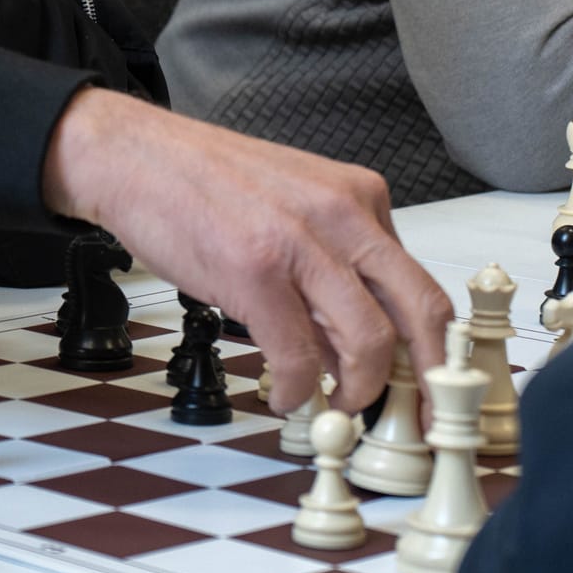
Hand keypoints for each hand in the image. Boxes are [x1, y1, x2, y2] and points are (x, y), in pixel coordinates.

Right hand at [42, 88, 452, 414]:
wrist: (136, 156)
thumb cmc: (206, 182)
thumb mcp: (293, 208)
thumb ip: (332, 269)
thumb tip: (352, 349)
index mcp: (359, 196)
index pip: (421, 282)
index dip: (436, 347)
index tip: (430, 385)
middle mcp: (342, 215)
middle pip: (422, 310)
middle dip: (429, 378)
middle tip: (416, 416)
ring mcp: (300, 244)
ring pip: (371, 341)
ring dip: (361, 391)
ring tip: (338, 406)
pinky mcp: (255, 273)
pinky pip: (299, 357)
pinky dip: (299, 390)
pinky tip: (286, 394)